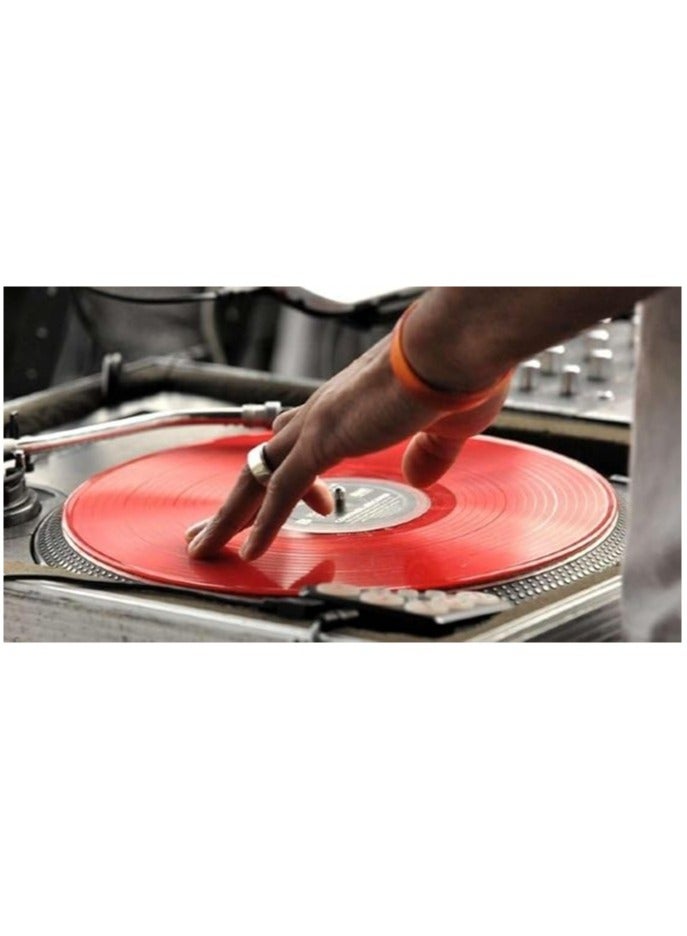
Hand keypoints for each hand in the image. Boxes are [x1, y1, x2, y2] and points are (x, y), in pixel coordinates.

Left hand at [186, 333, 508, 561]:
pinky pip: (281, 490)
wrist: (454, 346)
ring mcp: (317, 425)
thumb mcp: (446, 427)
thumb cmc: (455, 373)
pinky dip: (263, 523)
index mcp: (348, 405)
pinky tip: (252, 548)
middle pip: (263, 462)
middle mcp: (323, 412)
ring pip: (257, 476)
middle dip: (236, 501)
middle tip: (212, 528)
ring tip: (207, 545)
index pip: (304, 442)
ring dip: (231, 515)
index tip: (321, 505)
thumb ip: (429, 452)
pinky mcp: (322, 440)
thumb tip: (419, 474)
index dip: (304, 481)